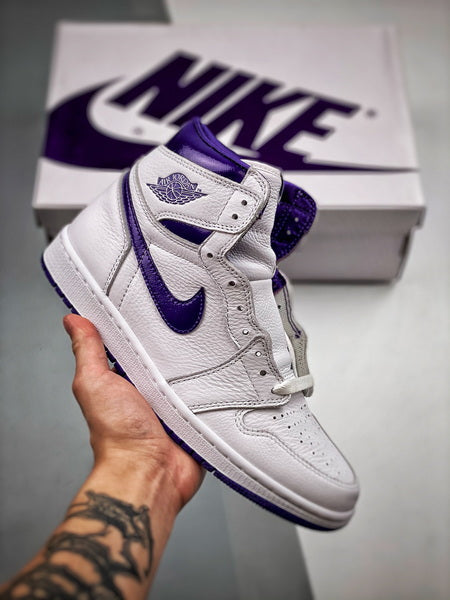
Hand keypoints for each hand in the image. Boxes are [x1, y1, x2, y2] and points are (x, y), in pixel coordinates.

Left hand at [63, 314, 203, 509]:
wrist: (149, 471)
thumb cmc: (117, 435)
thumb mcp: (95, 383)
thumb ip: (87, 351)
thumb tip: (73, 322)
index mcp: (128, 378)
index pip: (138, 342)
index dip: (145, 323)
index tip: (154, 301)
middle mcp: (153, 389)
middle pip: (171, 354)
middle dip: (180, 340)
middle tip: (189, 320)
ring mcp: (178, 402)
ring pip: (196, 372)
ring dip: (202, 364)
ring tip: (210, 345)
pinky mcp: (199, 414)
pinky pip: (214, 394)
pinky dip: (219, 386)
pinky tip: (225, 371)